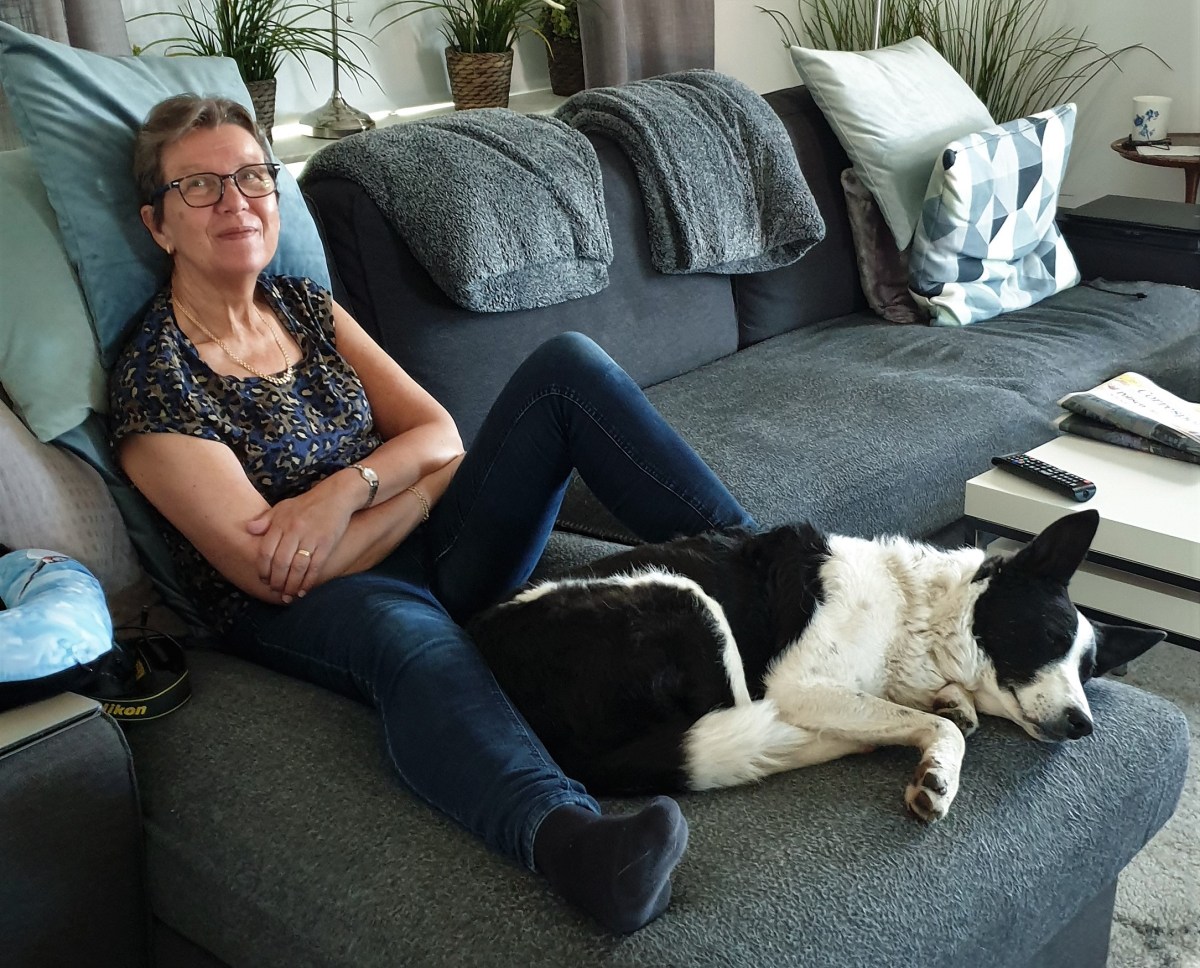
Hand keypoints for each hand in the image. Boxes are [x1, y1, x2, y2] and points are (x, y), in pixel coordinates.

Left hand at [246, 475, 358, 601]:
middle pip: (280, 563)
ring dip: (291, 585)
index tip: (263, 580)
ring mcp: (311, 538)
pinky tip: (304, 590)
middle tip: (275, 590)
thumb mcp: (283, 507)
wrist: (336, 495)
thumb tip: (248, 529)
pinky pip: (315, 567)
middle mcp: (294, 531)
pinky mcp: (327, 544)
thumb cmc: (308, 503)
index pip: (266, 551)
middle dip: (276, 581)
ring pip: (297, 568)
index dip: (263, 569)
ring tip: (288, 595)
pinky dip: (308, 581)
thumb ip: (265, 520)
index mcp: (281, 523)